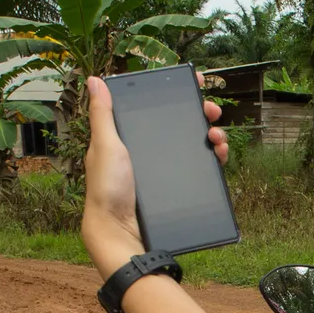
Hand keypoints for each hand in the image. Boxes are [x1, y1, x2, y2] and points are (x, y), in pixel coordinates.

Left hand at [81, 74, 227, 276]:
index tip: (194, 85)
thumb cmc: (107, 189)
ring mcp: (167, 170)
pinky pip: (202, 168)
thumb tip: (94, 80)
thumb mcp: (104, 146)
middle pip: (182, 123)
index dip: (177, 95)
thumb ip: (102, 115)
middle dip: (201, 113)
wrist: (122, 232)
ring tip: (217, 137)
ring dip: (212, 135)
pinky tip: (219, 155)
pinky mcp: (180, 187)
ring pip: (196, 144)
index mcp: (131, 137)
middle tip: (212, 111)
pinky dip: (215, 158)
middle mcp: (150, 151)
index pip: (157, 108)